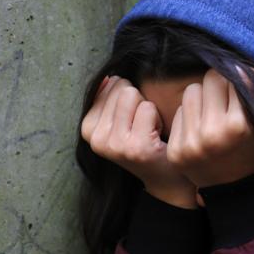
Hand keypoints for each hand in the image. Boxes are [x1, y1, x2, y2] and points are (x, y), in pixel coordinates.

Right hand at [81, 76, 196, 208]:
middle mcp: (97, 139)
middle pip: (122, 89)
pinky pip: (148, 108)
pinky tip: (156, 137)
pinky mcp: (136, 147)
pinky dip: (157, 118)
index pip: (110, 85)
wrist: (165, 176)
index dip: (127, 99)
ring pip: (133, 95)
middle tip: (141, 127)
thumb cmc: (143, 142)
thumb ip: (109, 98)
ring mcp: (116, 144)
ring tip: (148, 131)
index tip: (130, 121)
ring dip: (147, 110)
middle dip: (137, 103)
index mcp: (88, 130)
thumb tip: (109, 76)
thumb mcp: (118, 121)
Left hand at [167, 68, 253, 187]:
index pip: (232, 75)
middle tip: (227, 105)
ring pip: (191, 91)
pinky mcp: (175, 151)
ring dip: (202, 99)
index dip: (239, 82)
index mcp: (240, 126)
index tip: (241, 96)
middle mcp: (213, 134)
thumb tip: (240, 67)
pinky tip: (201, 132)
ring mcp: (191, 144)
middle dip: (219, 87)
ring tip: (213, 117)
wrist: (238, 190)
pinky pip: (178, 112)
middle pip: (210, 79)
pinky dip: (190, 117)